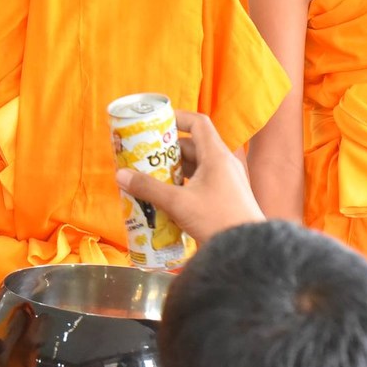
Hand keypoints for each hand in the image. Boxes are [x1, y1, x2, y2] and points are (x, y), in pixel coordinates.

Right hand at [114, 111, 262, 241]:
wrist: (246, 248)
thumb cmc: (217, 219)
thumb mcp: (178, 203)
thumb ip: (149, 188)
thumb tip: (121, 175)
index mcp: (216, 155)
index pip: (198, 123)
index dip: (177, 118)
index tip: (156, 123)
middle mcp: (223, 163)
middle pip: (193, 146)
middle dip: (167, 151)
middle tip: (144, 157)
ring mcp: (226, 180)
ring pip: (196, 166)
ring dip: (174, 169)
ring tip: (150, 177)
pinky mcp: (224, 196)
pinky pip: (200, 181)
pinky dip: (183, 183)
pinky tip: (166, 195)